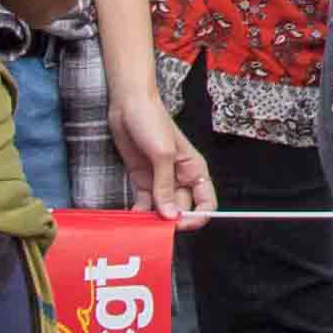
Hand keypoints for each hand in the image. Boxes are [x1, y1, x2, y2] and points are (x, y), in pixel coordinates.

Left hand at [110, 88, 217, 224]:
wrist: (127, 104)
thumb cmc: (151, 119)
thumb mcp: (162, 153)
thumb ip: (165, 186)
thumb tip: (170, 214)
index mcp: (193, 170)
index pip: (205, 202)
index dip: (197, 216)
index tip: (181, 224)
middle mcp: (179, 178)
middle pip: (182, 209)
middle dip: (171, 221)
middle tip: (158, 228)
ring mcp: (159, 180)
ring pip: (162, 209)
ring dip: (154, 219)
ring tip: (142, 226)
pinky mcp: (142, 179)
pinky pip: (144, 202)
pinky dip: (140, 212)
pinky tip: (133, 217)